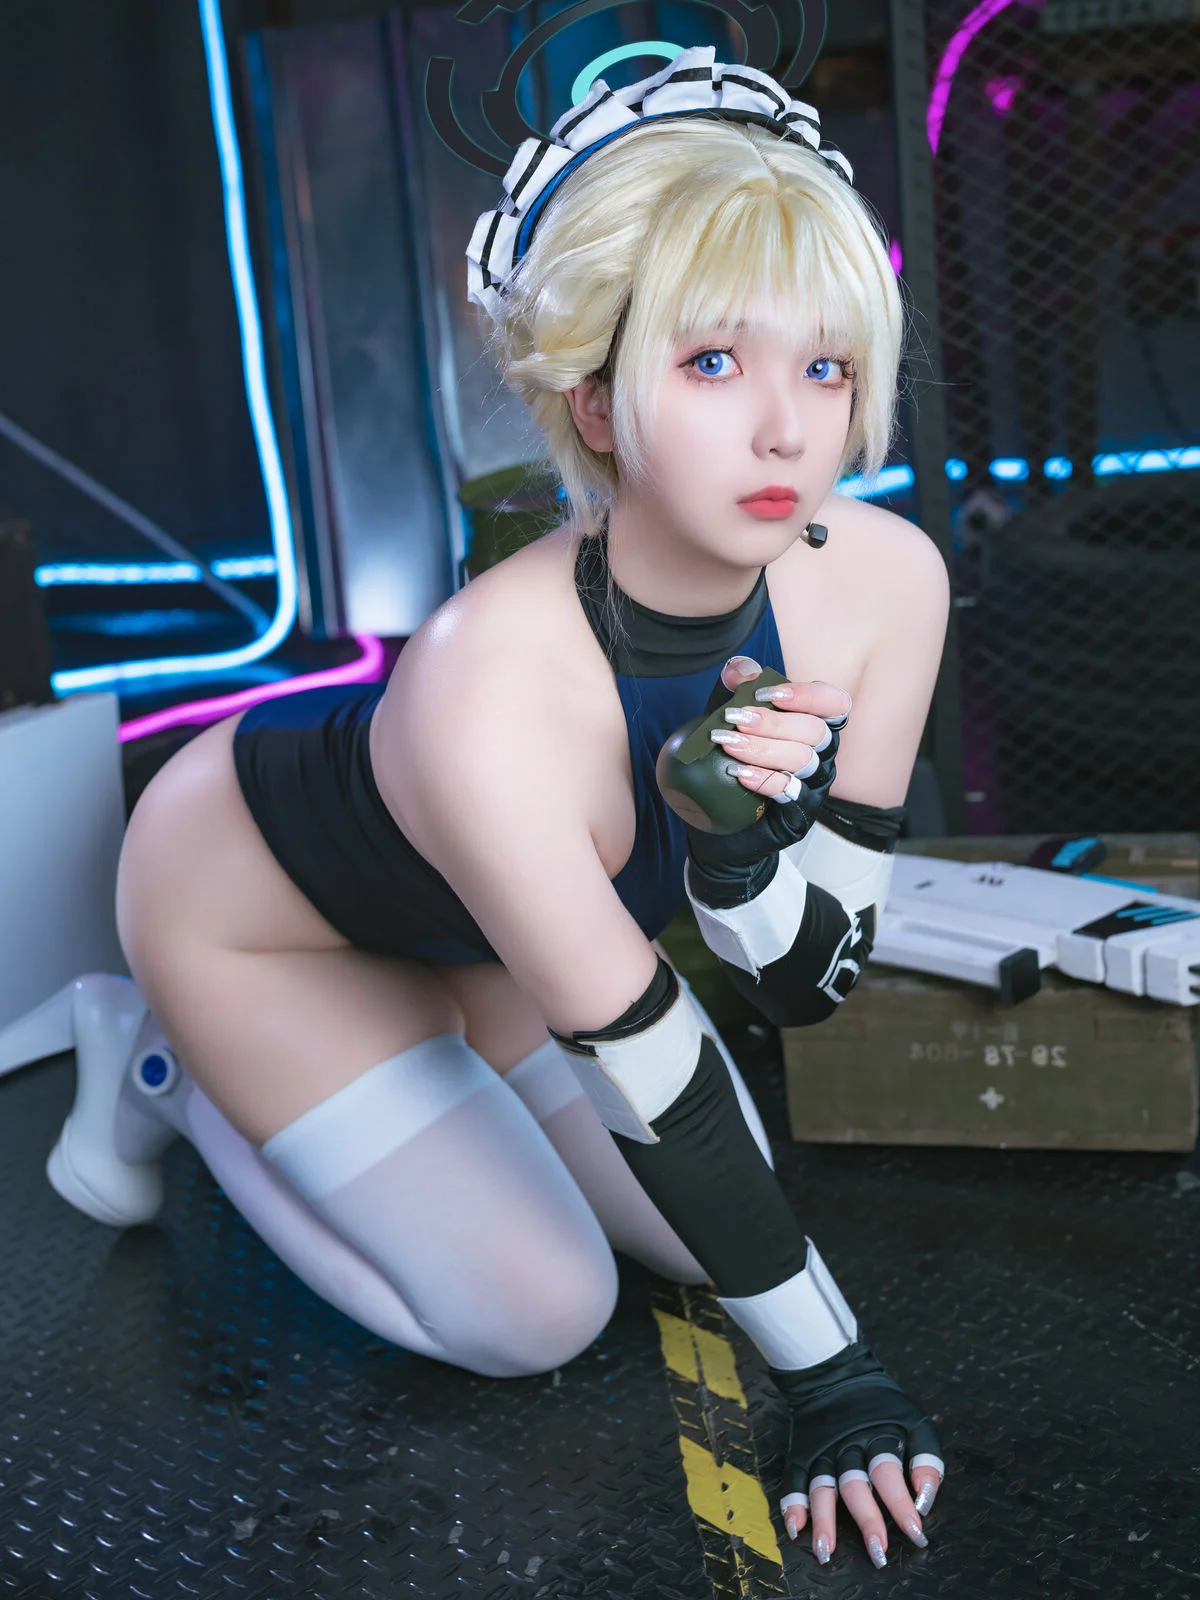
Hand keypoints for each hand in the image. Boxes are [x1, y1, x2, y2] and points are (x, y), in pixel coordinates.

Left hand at [683, 656, 851, 881]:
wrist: (714, 826)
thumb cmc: (725, 767)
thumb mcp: (726, 722)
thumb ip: (733, 693)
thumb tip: (738, 668)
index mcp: (811, 725)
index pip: (833, 703)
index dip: (809, 695)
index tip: (769, 695)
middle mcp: (820, 754)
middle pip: (814, 731)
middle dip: (773, 722)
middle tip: (735, 719)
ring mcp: (813, 786)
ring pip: (803, 759)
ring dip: (764, 748)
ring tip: (729, 745)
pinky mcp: (800, 815)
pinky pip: (792, 794)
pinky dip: (766, 780)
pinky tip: (740, 775)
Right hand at [772, 1340, 943, 1568]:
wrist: (835, 1372)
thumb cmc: (882, 1405)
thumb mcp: (913, 1421)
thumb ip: (925, 1459)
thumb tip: (925, 1501)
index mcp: (879, 1436)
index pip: (890, 1472)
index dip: (902, 1501)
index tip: (915, 1531)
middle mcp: (849, 1445)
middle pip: (856, 1484)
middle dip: (867, 1520)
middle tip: (878, 1553)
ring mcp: (823, 1450)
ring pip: (822, 1487)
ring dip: (824, 1520)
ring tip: (826, 1552)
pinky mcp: (802, 1452)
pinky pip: (794, 1479)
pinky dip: (793, 1503)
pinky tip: (796, 1528)